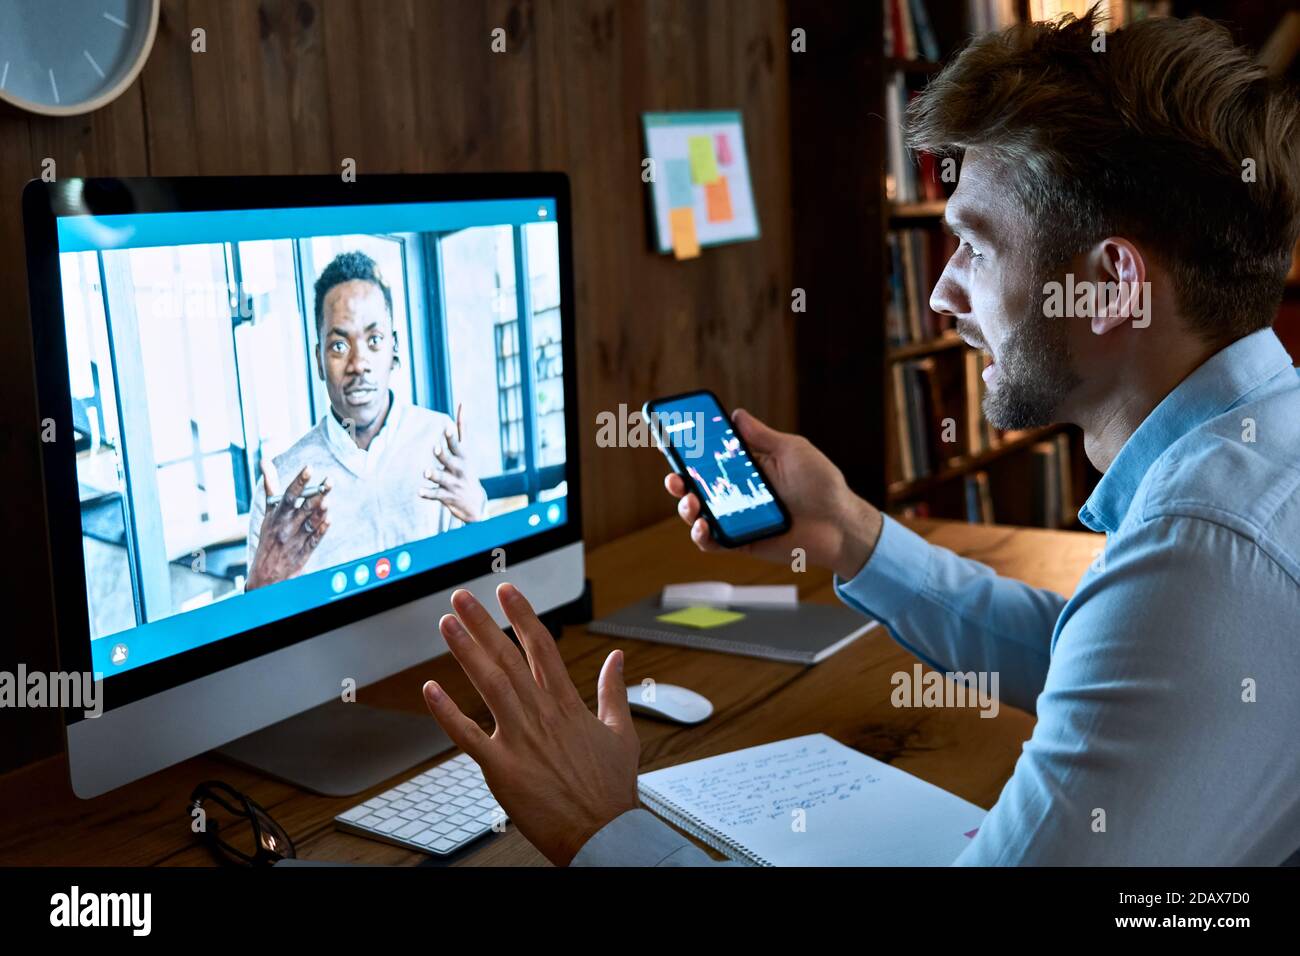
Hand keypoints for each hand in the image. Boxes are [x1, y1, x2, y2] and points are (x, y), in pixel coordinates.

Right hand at [246, 463, 330, 589]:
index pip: (289, 495)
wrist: (264, 574)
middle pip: (303, 507)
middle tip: (329, 481)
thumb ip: (271, 487)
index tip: (309, 468)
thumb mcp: (268, 512)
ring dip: (320, 511)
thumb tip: (264, 460)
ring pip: (309, 523)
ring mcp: (295, 539)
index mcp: (277, 515)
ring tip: (328, 499)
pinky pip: (313, 540)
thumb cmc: (269, 536)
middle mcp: (286, 526)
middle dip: (317, 494)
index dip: (299, 481)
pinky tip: (329, 519)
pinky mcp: (303, 552)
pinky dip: (321, 530)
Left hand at [421, 403, 487, 521]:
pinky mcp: (447, 496)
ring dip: (434, 474)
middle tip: (435, 448)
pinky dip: (428, 493)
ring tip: (426, 472)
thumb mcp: (466, 449)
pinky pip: (436, 494)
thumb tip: (461, 402)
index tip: (446, 428)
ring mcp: (453, 483)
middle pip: (450, 460)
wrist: (474, 501)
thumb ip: (461, 427)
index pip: (456, 445)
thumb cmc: (466, 468)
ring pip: (442, 478)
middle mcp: (459, 469)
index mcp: (462, 456)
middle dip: (443, 454)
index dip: (451, 437)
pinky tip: (419, 491)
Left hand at [422, 583, 639, 865]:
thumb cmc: (613, 789)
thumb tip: (618, 657)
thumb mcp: (622, 732)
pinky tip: (430, 689)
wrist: (605, 835)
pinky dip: (447, 713)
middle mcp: (542, 715)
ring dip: (466, 652)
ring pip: (489, 685)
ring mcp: (521, 740)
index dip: (522, 616)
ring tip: (447, 623)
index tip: (507, 592)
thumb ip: (614, 690)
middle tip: (463, 596)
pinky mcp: (503, 769)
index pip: (543, 647)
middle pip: (509, 657)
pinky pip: (469, 736)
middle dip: (484, 623)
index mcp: (568, 705)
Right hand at [666, 408, 882, 579]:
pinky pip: (714, 541)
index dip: (690, 452)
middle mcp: (739, 493)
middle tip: (674, 477)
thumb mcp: (792, 450)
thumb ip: (762, 436)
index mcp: (749, 468)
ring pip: (699, 514)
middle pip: (698, 486)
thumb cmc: (822, 484)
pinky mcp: (742, 542)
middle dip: (678, 481)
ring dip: (686, 507)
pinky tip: (702, 525)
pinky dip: (701, 535)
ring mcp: (739, 518)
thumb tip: (736, 415)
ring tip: (691, 501)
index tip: (672, 441)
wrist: (840, 524)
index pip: (711, 458)